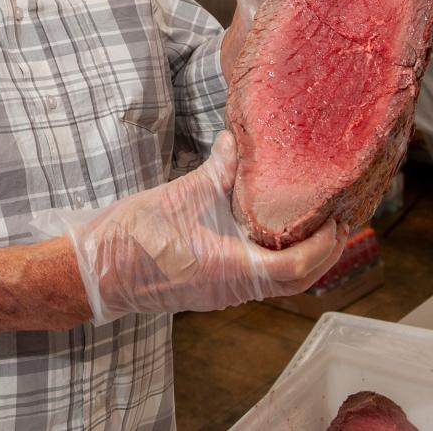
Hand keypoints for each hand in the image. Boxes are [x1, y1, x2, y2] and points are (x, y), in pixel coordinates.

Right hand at [50, 132, 346, 323]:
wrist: (95, 272)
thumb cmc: (131, 241)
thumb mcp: (177, 196)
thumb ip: (216, 171)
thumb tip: (236, 139)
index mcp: (230, 268)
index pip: (296, 267)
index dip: (324, 244)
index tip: (337, 217)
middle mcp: (233, 288)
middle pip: (296, 281)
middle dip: (322, 252)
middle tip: (336, 218)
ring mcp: (221, 293)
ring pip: (278, 281)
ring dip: (301, 256)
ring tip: (310, 220)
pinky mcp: (210, 288)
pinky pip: (256, 277)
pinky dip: (274, 257)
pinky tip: (268, 229)